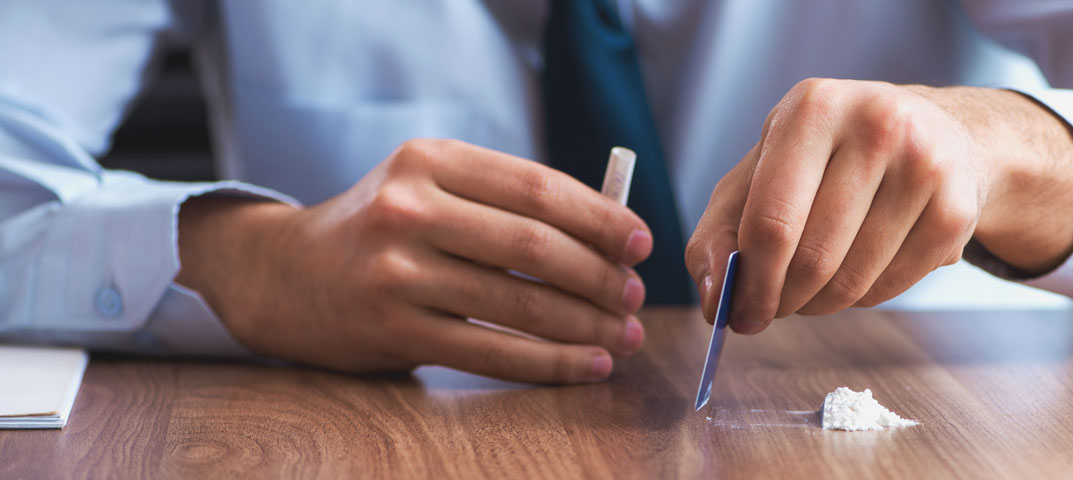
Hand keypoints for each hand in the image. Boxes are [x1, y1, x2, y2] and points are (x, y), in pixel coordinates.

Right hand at [176, 139, 652, 382]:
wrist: (285, 275)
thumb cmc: (384, 229)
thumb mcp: (431, 188)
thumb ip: (507, 202)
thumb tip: (611, 235)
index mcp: (430, 161)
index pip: (536, 187)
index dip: (599, 218)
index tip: (640, 242)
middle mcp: (409, 209)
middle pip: (533, 246)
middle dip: (599, 276)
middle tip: (635, 296)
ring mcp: (397, 271)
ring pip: (518, 304)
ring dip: (585, 325)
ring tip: (625, 336)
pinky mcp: (393, 329)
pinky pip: (491, 352)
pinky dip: (550, 362)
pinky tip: (587, 365)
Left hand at [685, 79, 1072, 332]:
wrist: (932, 131)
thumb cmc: (827, 157)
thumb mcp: (760, 172)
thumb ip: (719, 232)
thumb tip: (714, 298)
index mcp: (812, 108)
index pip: (772, 220)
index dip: (751, 283)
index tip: (740, 314)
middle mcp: (875, 125)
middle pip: (813, 258)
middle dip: (783, 300)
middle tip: (774, 308)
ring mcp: (925, 165)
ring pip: (854, 280)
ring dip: (821, 304)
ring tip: (814, 288)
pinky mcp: (957, 209)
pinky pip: (893, 287)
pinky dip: (864, 298)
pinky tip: (859, 271)